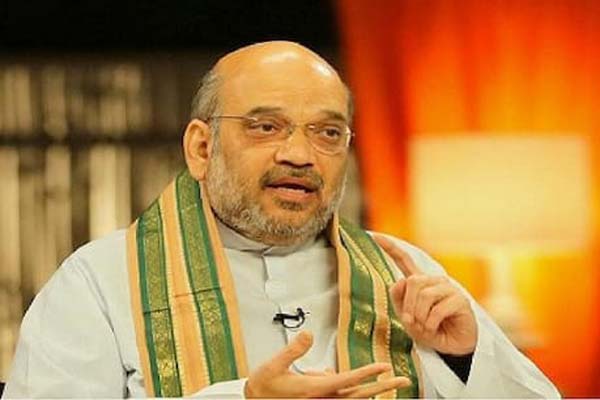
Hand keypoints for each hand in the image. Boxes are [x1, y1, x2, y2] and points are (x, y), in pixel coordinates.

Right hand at [244, 331, 410, 397]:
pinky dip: (344, 385)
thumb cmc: (263, 386)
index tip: (383, 367)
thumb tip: (308, 333)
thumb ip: (293, 350)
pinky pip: (338, 392)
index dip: (366, 374)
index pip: (346, 380)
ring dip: (370, 388)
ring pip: (353, 395)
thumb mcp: (273, 365)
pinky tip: (331, 377)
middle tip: (404, 380)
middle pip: (359, 394)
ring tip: (386, 379)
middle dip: (382, 386)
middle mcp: (322, 399)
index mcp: (313, 390)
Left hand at [373, 235, 477, 354]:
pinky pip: (437, 310)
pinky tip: (434, 328)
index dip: (389, 248)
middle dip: (408, 305)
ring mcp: (449, 289)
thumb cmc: (430, 330)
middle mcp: (434, 281)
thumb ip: (400, 299)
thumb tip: (400, 282)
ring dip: (420, 316)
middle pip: (412, 282)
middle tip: (411, 322)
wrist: (453, 346)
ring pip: (424, 295)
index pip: (404, 260)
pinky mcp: (460, 300)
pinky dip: (430, 323)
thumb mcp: (408, 317)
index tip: (374, 235)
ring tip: (424, 327)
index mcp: (420, 281)